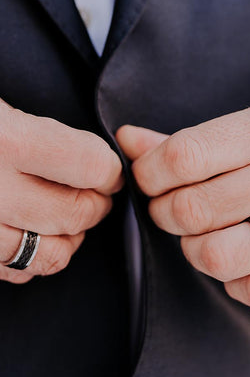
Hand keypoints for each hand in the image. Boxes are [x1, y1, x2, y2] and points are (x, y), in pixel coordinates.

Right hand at [0, 99, 122, 282]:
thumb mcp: (0, 105)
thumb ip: (41, 129)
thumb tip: (93, 159)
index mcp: (5, 139)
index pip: (91, 166)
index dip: (110, 169)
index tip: (111, 169)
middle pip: (77, 214)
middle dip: (96, 204)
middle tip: (95, 191)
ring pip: (53, 254)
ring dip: (71, 236)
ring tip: (65, 214)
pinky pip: (19, 271)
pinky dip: (37, 256)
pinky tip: (33, 231)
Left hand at [117, 94, 249, 311]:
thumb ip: (198, 140)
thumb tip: (129, 141)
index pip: (187, 156)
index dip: (150, 172)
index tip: (151, 179)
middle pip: (195, 208)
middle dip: (166, 213)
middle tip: (174, 209)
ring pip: (220, 255)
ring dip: (195, 250)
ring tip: (205, 237)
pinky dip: (236, 283)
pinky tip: (244, 263)